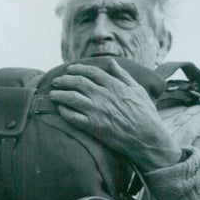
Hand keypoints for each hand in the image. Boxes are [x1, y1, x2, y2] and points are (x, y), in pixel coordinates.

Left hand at [49, 58, 182, 171]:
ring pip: (72, 98)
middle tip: (56, 81)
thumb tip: (111, 62)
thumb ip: (123, 75)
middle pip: (78, 83)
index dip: (77, 69)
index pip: (91, 72)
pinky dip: (64, 112)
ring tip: (52, 94)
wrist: (146, 137)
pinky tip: (60, 109)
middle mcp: (103, 96)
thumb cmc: (145, 113)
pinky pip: (73, 117)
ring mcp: (97, 111)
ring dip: (59, 95)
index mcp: (114, 85)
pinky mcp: (93, 127)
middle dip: (64, 80)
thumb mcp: (137, 89)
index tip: (70, 70)